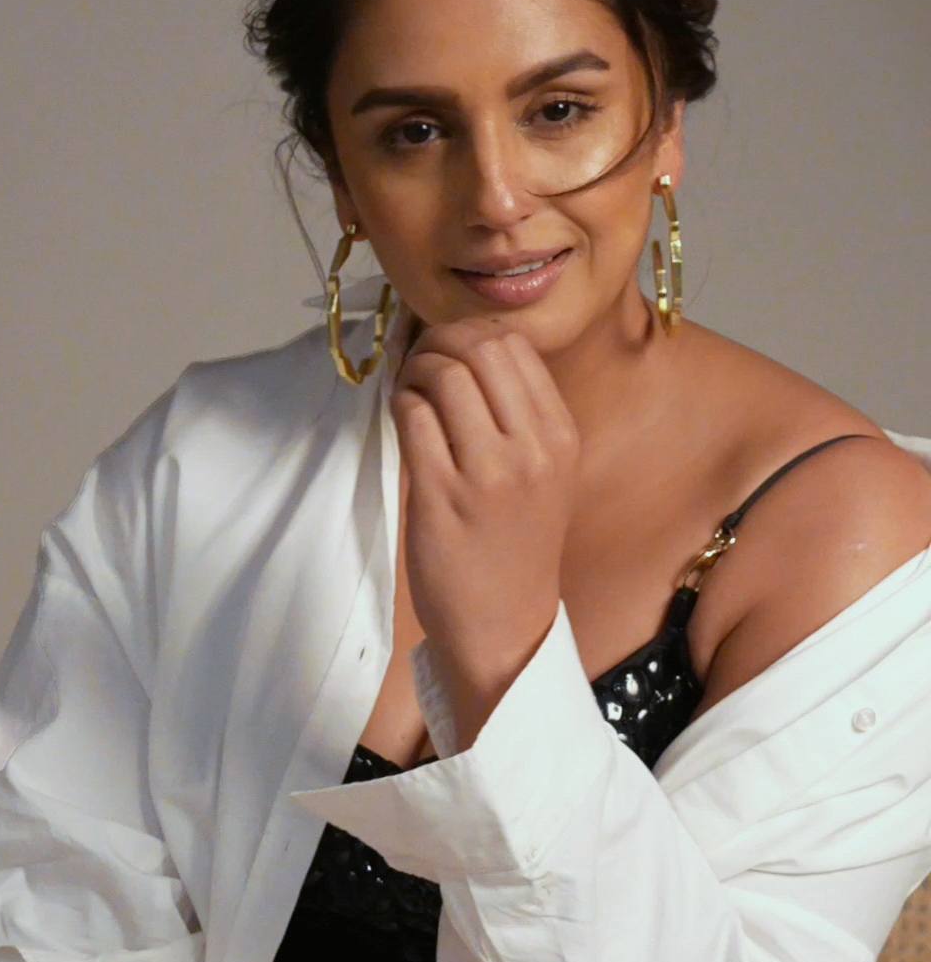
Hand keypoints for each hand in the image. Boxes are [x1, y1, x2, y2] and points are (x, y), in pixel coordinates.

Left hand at [389, 317, 580, 719]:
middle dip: (439, 342)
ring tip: (409, 393)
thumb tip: (466, 348)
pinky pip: (412, 415)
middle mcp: (533, 448)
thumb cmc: (517, 545)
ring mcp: (488, 472)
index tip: (449, 352)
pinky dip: (400, 405)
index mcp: (561, 436)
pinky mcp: (442, 495)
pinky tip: (403, 421)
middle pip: (479, 348)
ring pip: (444, 374)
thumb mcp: (544, 472)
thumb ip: (517, 414)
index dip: (470, 335)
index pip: (515, 346)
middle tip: (420, 364)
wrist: (505, 626)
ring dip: (415, 371)